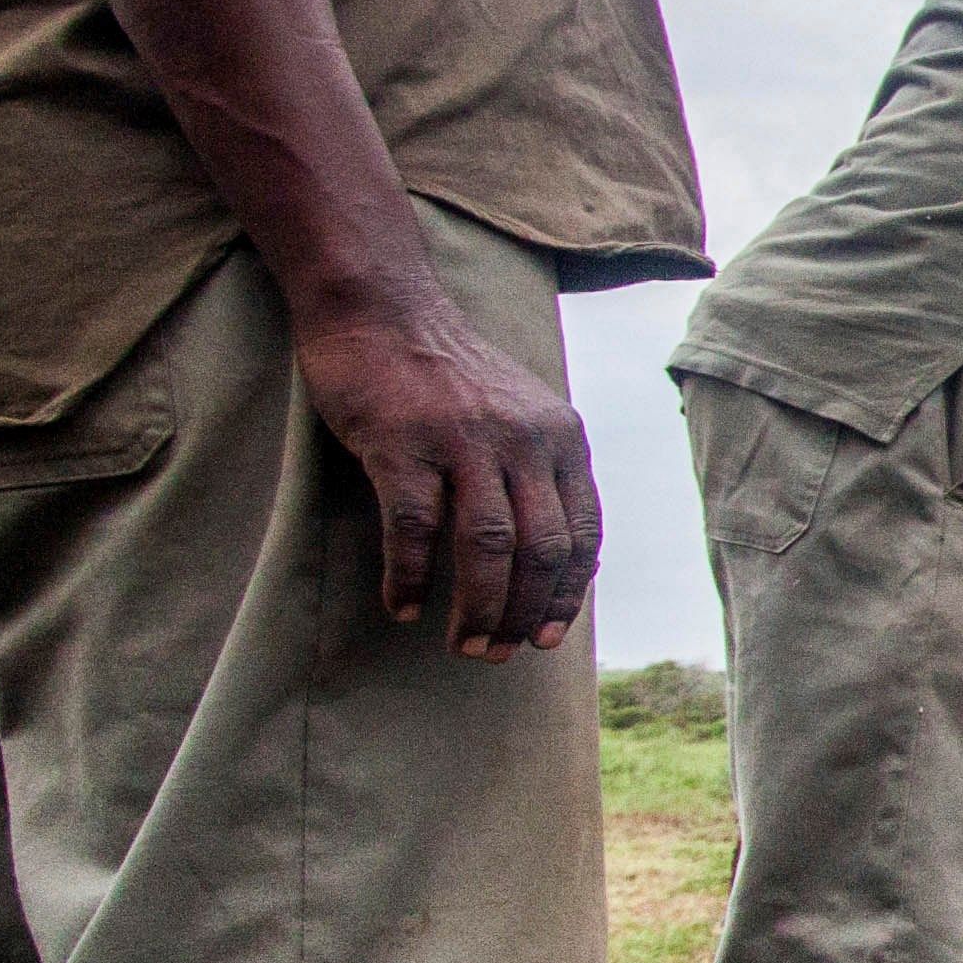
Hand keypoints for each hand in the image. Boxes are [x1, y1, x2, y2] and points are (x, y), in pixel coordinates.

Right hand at [292, 288, 600, 657]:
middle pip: (540, 549)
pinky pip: (414, 528)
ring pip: (487, 546)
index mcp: (561, 436)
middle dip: (524, 613)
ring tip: (464, 646)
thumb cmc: (447, 375)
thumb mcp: (520, 412)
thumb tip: (548, 557)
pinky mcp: (402, 444)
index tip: (549, 637)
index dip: (568, 593)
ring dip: (479, 607)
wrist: (380, 308)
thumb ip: (540, 469)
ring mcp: (463, 440)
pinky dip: (411, 577)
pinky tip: (405, 608)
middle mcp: (523, 439)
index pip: (582, 533)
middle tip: (497, 655)